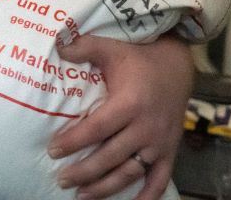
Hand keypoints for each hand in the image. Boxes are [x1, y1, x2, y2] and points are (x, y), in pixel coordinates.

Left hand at [48, 33, 193, 199]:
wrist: (178, 66)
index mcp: (130, 103)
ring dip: (106, 187)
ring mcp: (160, 143)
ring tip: (82, 195)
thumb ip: (84, 47)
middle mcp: (146, 127)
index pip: (97, 128)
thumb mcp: (112, 48)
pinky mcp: (170, 151)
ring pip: (130, 173)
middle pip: (111, 156)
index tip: (53, 151)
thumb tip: (58, 46)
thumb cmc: (139, 58)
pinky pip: (160, 180)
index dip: (74, 141)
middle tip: (61, 179)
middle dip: (84, 171)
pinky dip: (147, 197)